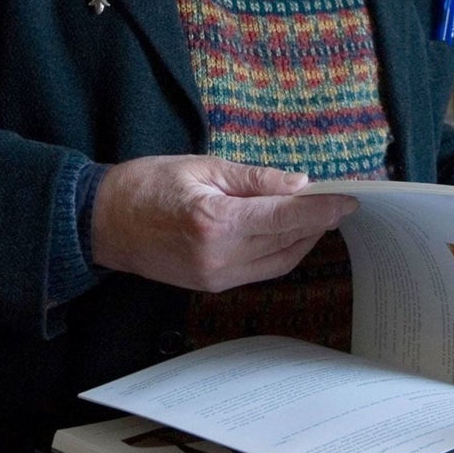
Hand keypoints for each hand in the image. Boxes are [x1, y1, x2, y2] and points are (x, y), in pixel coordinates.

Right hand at [91, 155, 357, 291]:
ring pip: (279, 260)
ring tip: (322, 213)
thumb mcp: (203, 166)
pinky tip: (291, 230)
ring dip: (304, 238)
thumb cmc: (148, 184)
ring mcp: (215, 277)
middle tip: (339, 199)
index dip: (322, 209)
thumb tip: (299, 184)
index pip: (285, 218)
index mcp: (215, 222)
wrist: (102, 221)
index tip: (350, 199)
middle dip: (318, 221)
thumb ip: (254, 179)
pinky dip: (283, 250)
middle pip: (287, 241)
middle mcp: (219, 257)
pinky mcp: (211, 285)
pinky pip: (261, 269)